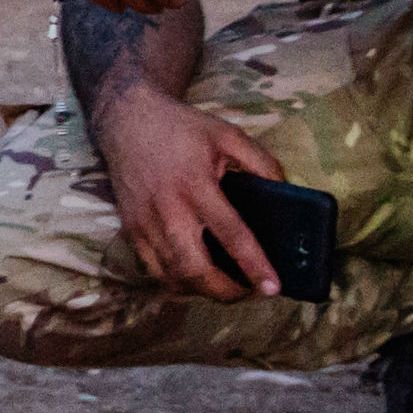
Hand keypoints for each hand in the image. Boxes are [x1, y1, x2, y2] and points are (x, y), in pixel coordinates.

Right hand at [94, 86, 285, 300]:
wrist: (126, 120)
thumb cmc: (180, 128)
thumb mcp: (227, 134)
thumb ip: (260, 162)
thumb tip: (286, 191)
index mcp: (196, 185)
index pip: (231, 235)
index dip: (255, 265)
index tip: (274, 287)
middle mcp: (168, 210)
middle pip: (196, 269)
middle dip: (226, 292)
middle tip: (250, 292)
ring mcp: (144, 223)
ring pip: (173, 276)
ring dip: (203, 291)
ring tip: (227, 287)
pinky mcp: (130, 229)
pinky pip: (152, 270)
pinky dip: (176, 282)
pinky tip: (195, 277)